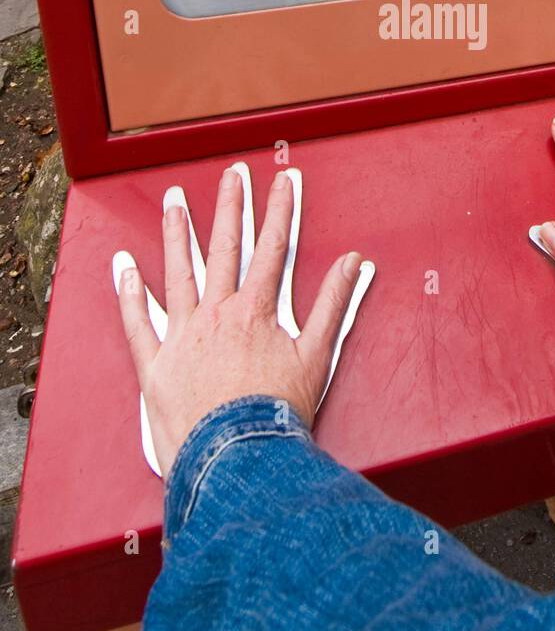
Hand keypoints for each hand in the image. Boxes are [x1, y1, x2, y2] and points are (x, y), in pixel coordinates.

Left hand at [117, 168, 361, 476]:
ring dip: (177, 234)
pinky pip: (137, 323)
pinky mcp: (156, 365)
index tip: (284, 181)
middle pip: (224, 249)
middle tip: (232, 174)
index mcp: (255, 311)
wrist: (238, 457)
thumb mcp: (318, 355)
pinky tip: (124, 266)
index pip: (271, 248)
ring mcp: (182, 336)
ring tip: (175, 201)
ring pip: (178, 273)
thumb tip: (354, 263)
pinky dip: (128, 293)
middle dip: (230, 207)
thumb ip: (335, 304)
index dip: (280, 210)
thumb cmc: (277, 413)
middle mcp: (216, 314)